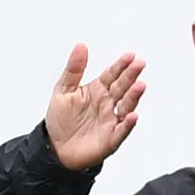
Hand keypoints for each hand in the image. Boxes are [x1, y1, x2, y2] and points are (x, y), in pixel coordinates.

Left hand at [45, 45, 146, 170]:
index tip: (130, 55)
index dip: (121, 65)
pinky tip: (132, 116)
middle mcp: (107, 103)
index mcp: (97, 90)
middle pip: (122, 87)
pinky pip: (122, 130)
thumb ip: (74, 69)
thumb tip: (81, 46)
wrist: (55, 148)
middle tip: (139, 64)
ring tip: (140, 85)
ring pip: (126, 106)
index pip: (112, 74)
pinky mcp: (111, 138)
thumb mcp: (63, 91)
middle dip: (131, 75)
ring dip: (134, 96)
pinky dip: (128, 124)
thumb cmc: (61, 120)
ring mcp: (111, 120)